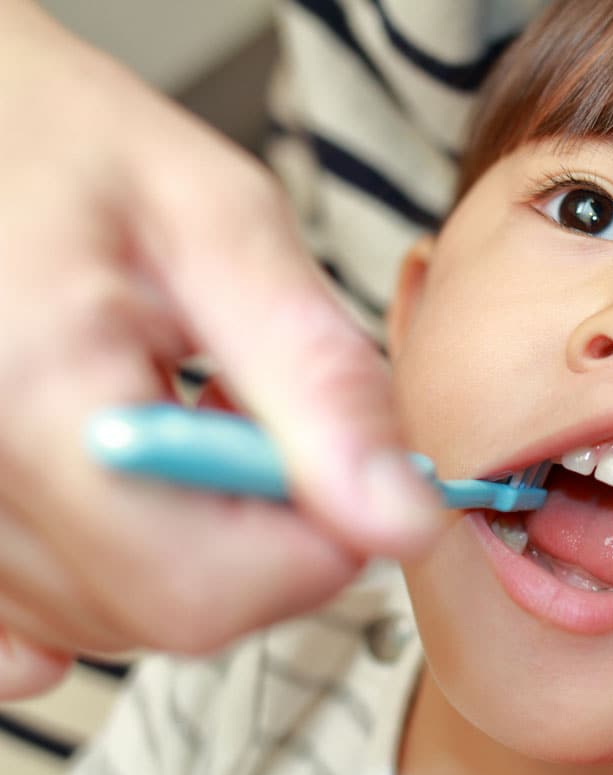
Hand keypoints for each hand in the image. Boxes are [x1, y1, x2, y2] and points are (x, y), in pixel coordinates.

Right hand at [0, 2, 442, 698]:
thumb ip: (316, 379)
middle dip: (258, 542)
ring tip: (176, 418)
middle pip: (158, 614)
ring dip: (185, 544)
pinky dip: (95, 574)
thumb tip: (398, 513)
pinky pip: (15, 623)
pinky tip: (114, 500)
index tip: (348, 474)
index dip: (313, 549)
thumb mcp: (220, 224)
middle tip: (258, 422)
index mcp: (36, 395)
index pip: (203, 590)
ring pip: (101, 621)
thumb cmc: (62, 136)